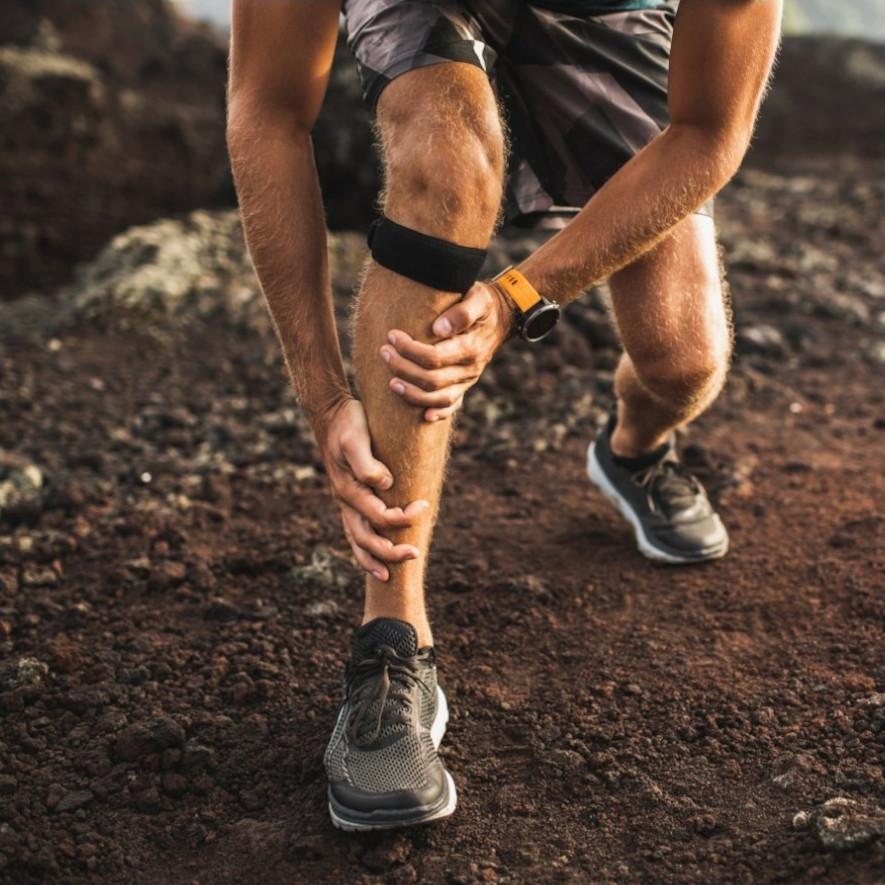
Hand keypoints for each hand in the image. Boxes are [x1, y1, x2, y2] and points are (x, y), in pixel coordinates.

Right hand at [316, 397, 428, 579]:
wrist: (331, 414)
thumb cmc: (348, 424)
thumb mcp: (356, 439)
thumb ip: (367, 464)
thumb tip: (385, 483)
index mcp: (349, 489)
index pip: (379, 516)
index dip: (402, 518)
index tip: (424, 506)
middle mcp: (346, 501)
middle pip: (366, 538)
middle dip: (390, 552)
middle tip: (415, 554)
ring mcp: (346, 502)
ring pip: (357, 540)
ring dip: (373, 559)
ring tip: (388, 575)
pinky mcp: (349, 499)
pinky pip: (354, 531)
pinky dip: (363, 549)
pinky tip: (375, 558)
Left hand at [380, 281, 513, 421]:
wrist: (503, 317)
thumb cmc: (483, 304)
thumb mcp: (478, 298)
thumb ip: (461, 312)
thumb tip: (438, 329)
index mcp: (471, 348)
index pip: (434, 357)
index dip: (410, 350)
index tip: (393, 336)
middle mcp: (470, 368)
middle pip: (431, 379)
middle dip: (403, 368)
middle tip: (384, 352)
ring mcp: (468, 380)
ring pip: (438, 398)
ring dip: (412, 393)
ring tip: (391, 382)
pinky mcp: (465, 385)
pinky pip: (452, 405)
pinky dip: (438, 413)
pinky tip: (424, 417)